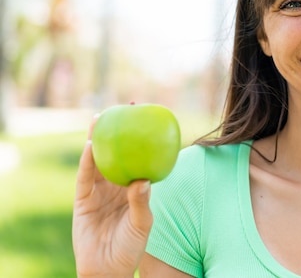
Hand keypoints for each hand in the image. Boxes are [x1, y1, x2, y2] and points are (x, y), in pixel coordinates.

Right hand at [72, 116, 152, 277]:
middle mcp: (116, 186)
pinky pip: (85, 177)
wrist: (107, 268)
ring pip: (99, 160)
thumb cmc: (131, 247)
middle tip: (124, 108)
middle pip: (117, 153)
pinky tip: (91, 146)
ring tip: (101, 118)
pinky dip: (87, 162)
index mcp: (134, 188)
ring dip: (99, 139)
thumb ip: (142, 202)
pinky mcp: (82, 200)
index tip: (147, 119)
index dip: (141, 140)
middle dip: (119, 131)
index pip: (139, 158)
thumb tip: (143, 180)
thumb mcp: (142, 223)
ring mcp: (98, 192)